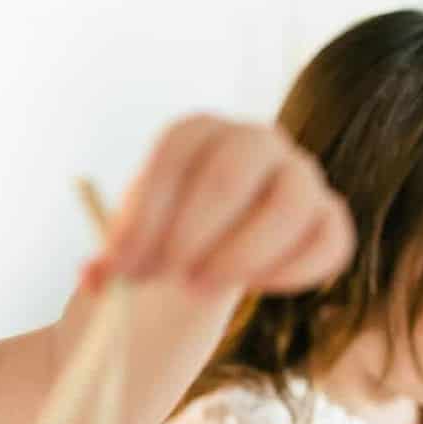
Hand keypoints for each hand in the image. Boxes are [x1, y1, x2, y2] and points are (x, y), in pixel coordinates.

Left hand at [83, 115, 354, 296]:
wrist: (191, 273)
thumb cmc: (154, 252)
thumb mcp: (121, 256)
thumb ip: (106, 266)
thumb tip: (94, 277)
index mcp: (196, 134)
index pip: (175, 153)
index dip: (145, 211)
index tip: (120, 265)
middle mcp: (254, 141)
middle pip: (229, 173)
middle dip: (190, 233)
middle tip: (164, 278)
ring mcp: (298, 176)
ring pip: (288, 203)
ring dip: (241, 253)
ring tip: (199, 287)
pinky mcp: (326, 219)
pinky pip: (329, 240)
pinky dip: (293, 269)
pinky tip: (254, 289)